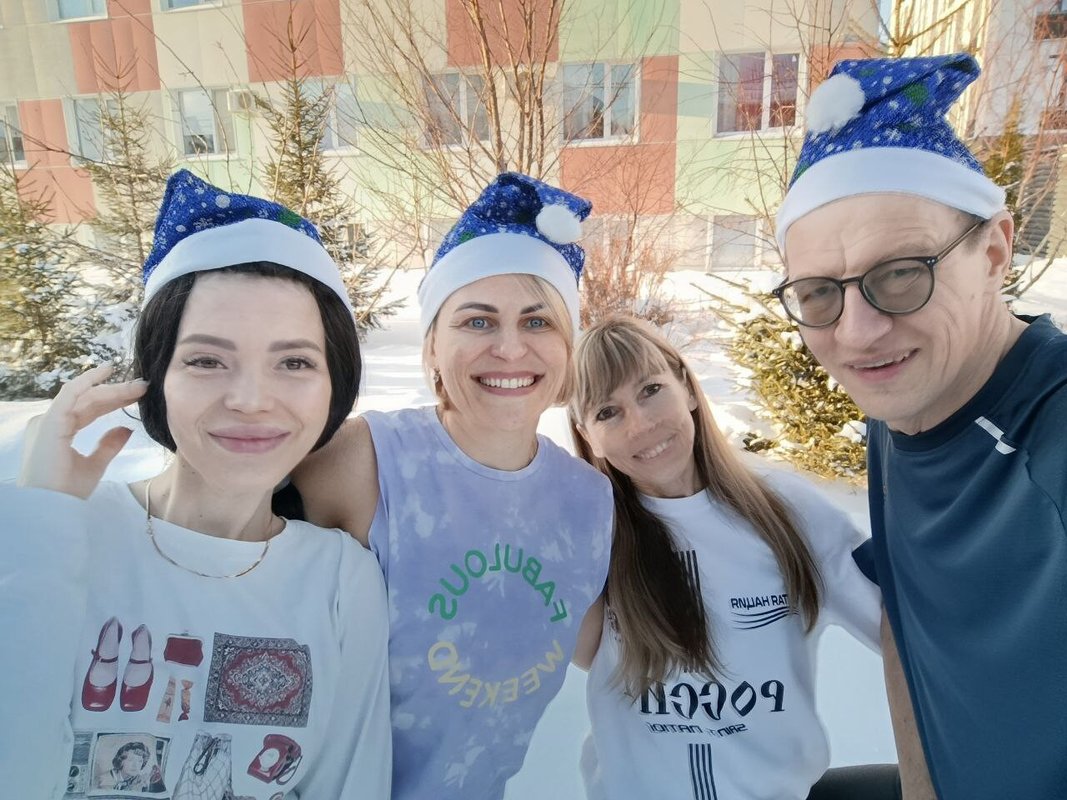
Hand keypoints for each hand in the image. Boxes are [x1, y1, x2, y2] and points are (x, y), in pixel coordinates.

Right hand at [18, 364, 147, 497]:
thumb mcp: (94, 466)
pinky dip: (89, 381)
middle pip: (88, 401)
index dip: (113, 400)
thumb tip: (125, 428)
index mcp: (58, 432)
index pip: (89, 410)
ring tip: (138, 384)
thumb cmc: (67, 492)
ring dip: (112, 389)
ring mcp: (48, 420)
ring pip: (84, 396)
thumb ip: (107, 446)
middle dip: (117, 392)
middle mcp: (50, 422)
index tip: (138, 394)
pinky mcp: (50, 422)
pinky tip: (107, 372)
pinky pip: (71, 395)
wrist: (52, 509)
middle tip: (144, 385)